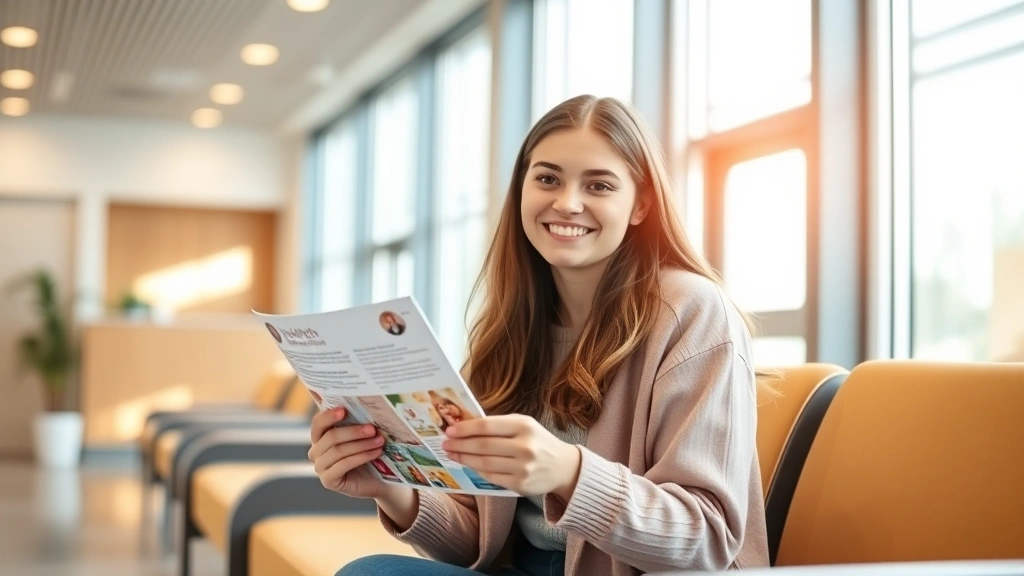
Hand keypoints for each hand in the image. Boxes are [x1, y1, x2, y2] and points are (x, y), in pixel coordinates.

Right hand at [308, 407, 387, 498]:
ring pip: (339, 451)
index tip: (344, 410)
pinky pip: (344, 464)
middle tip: (372, 429)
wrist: (374, 480)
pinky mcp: (328, 480)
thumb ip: (357, 424)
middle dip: (354, 431)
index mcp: (319, 437)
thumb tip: (366, 409)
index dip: (329, 416)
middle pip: (331, 437)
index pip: (318, 423)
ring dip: (362, 444)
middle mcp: (315, 451)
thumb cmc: (366, 454)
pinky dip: (362, 457)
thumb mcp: (360, 437)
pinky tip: (376, 453)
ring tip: (379, 441)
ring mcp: (320, 467)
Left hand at [442, 414, 581, 499]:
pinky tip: (468, 465)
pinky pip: (491, 477)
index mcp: (524, 426)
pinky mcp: (520, 485)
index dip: (465, 429)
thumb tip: (465, 427)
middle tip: (445, 443)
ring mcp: (523, 468)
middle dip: (460, 445)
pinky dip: (477, 470)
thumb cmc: (538, 441)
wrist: (563, 466)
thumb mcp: (525, 425)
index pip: (487, 426)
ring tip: (452, 454)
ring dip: (464, 459)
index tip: (449, 430)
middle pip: (483, 446)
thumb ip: (499, 425)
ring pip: (484, 463)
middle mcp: (525, 447)